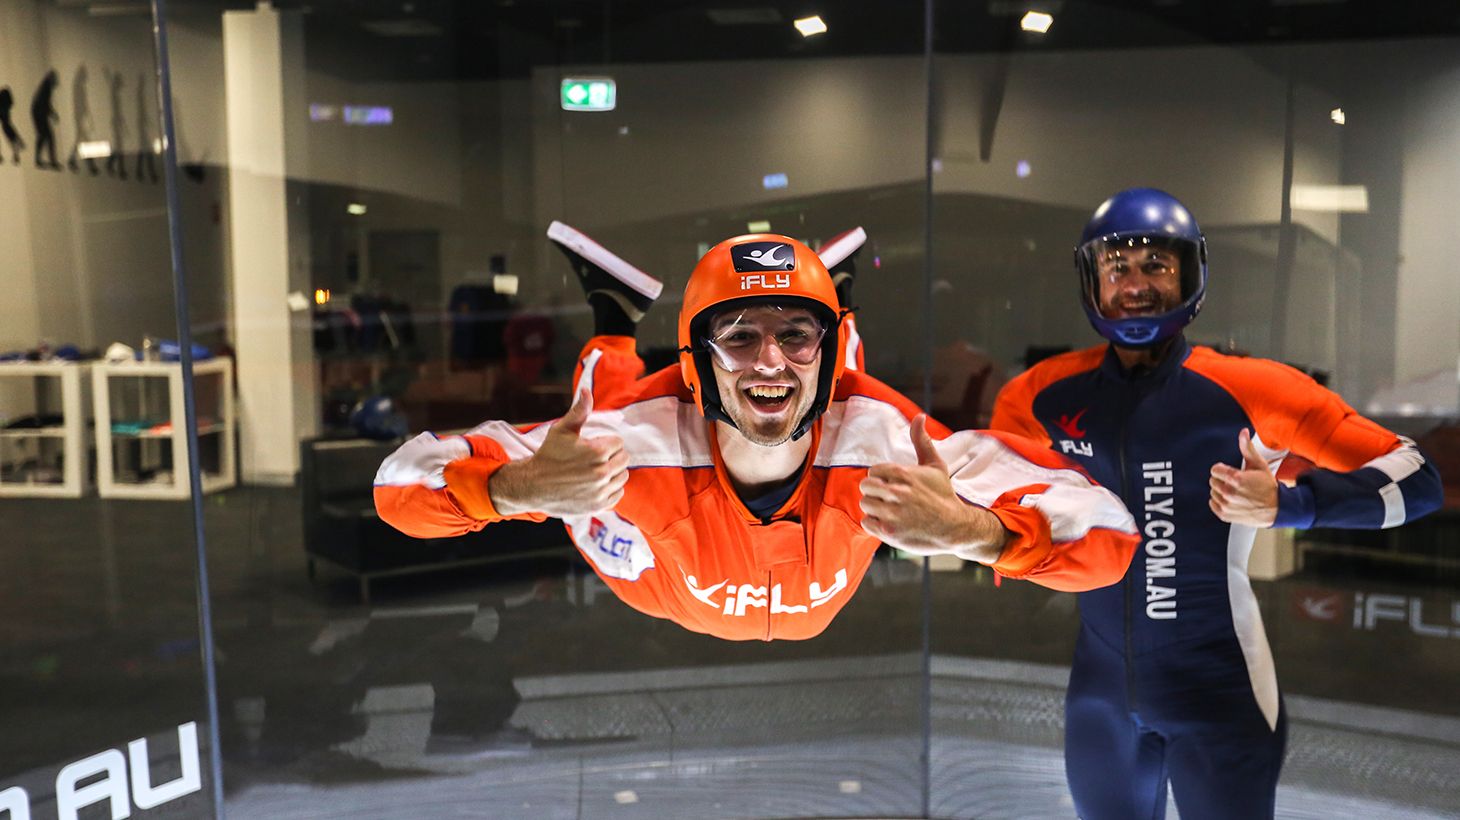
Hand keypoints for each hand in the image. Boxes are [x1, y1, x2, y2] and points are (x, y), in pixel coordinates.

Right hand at [488, 388, 628, 516]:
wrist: (533, 485)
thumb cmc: (548, 455)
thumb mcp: (561, 430)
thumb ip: (579, 411)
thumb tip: (586, 391)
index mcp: (597, 452)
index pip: (618, 442)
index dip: (606, 442)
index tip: (593, 446)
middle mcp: (602, 473)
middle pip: (624, 459)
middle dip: (612, 456)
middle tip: (595, 458)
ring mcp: (601, 491)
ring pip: (623, 477)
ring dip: (613, 472)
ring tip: (595, 470)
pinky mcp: (598, 505)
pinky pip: (618, 494)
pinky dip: (611, 489)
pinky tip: (596, 484)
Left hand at [859, 415, 1009, 563]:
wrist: (954, 527)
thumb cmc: (943, 494)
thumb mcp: (936, 465)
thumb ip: (922, 440)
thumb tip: (919, 416)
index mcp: (903, 473)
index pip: (873, 471)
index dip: (882, 479)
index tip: (896, 486)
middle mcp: (896, 492)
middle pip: (865, 487)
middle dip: (876, 493)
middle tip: (892, 499)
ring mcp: (892, 513)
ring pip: (865, 505)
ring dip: (876, 508)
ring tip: (892, 511)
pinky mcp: (889, 532)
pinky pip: (867, 523)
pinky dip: (876, 524)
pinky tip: (891, 523)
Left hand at [1209, 428, 1278, 525]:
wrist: (1276, 508)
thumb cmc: (1267, 485)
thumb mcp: (1258, 464)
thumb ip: (1247, 448)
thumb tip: (1243, 432)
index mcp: (1236, 479)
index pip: (1215, 470)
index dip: (1222, 469)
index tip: (1230, 472)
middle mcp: (1230, 493)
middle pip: (1213, 481)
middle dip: (1222, 479)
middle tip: (1235, 482)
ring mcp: (1227, 505)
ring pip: (1213, 492)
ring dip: (1221, 491)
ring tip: (1236, 491)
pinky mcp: (1225, 515)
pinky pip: (1213, 504)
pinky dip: (1219, 501)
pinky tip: (1231, 500)